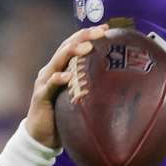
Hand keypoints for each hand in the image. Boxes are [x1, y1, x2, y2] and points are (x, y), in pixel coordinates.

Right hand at [25, 24, 108, 147]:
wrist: (42, 137)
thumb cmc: (65, 117)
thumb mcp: (82, 98)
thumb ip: (94, 88)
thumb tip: (125, 85)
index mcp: (62, 68)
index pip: (75, 45)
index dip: (89, 35)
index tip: (107, 28)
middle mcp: (51, 70)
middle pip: (67, 48)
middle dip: (83, 37)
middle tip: (100, 31)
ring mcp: (45, 82)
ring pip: (57, 62)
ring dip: (72, 52)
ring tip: (87, 47)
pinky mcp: (41, 96)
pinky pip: (50, 86)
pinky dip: (58, 79)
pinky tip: (68, 75)